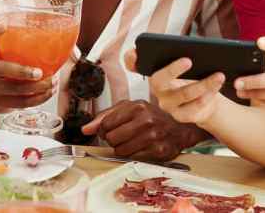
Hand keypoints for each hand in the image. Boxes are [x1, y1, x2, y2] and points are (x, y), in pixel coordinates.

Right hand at [0, 21, 57, 113]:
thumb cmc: (6, 67)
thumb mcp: (9, 52)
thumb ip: (30, 44)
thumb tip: (69, 43)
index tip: (4, 24)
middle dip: (21, 72)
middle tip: (39, 72)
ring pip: (13, 89)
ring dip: (37, 87)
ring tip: (53, 81)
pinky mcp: (0, 102)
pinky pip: (21, 103)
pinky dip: (38, 98)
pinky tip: (49, 91)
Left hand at [80, 99, 199, 160]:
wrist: (179, 129)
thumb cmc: (152, 117)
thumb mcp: (129, 108)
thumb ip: (106, 116)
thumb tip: (86, 129)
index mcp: (137, 106)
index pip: (106, 124)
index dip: (105, 129)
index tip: (111, 129)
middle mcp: (146, 120)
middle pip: (111, 138)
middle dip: (114, 140)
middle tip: (123, 136)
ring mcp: (153, 137)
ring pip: (120, 151)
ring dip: (123, 149)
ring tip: (132, 142)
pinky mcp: (158, 152)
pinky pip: (132, 159)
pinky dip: (133, 156)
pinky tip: (140, 148)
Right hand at [124, 48, 225, 124]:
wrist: (208, 100)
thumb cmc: (196, 75)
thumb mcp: (191, 63)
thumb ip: (188, 54)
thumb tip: (199, 50)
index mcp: (155, 70)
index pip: (134, 64)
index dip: (130, 59)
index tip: (136, 53)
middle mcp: (157, 88)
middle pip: (158, 80)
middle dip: (172, 70)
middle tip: (189, 60)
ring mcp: (167, 104)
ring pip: (183, 94)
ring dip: (204, 84)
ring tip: (219, 75)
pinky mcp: (180, 116)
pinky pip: (194, 108)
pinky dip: (208, 96)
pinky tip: (217, 88)